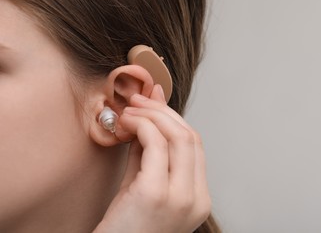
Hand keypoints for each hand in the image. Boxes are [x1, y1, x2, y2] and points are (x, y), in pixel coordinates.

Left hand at [93, 85, 210, 232]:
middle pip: (190, 136)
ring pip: (177, 135)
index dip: (173, 117)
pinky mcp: (155, 194)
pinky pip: (155, 144)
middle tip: (138, 100)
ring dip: (150, 114)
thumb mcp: (141, 184)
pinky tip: (126, 124)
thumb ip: (148, 149)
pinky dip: (141, 126)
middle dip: (162, 111)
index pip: (194, 145)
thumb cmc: (123, 226)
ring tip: (129, 110)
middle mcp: (195, 199)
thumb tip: (151, 110)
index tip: (152, 101)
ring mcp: (179, 198)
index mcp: (198, 199)